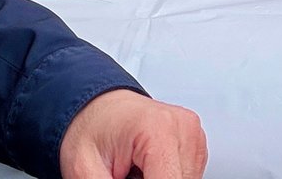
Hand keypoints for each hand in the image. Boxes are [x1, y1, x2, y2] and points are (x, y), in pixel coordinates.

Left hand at [58, 88, 206, 178]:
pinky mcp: (196, 144)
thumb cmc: (91, 129)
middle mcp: (182, 128)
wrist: (97, 108)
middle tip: (127, 174)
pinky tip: (147, 171)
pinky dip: (166, 178)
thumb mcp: (85, 171)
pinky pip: (187, 177)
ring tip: (135, 172)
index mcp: (158, 129)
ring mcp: (193, 134)